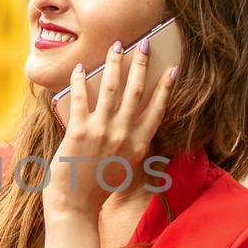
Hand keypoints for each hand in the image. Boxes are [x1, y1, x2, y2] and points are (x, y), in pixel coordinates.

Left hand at [46, 38, 176, 216]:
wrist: (75, 206)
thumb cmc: (98, 187)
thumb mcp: (125, 166)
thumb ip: (132, 144)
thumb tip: (133, 119)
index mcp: (139, 145)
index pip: (157, 109)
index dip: (166, 87)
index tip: (172, 68)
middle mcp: (124, 135)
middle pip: (136, 91)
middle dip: (141, 63)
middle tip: (144, 42)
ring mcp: (102, 132)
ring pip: (112, 88)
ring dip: (114, 63)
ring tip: (116, 45)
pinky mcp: (79, 131)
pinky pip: (81, 98)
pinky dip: (81, 80)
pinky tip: (81, 68)